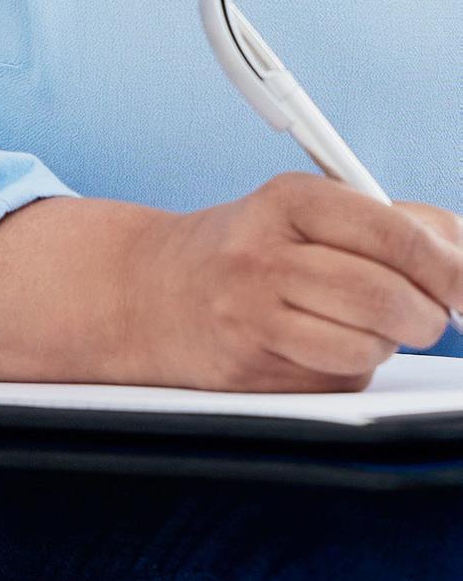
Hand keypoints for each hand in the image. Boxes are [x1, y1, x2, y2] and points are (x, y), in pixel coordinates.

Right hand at [120, 175, 462, 390]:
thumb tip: (462, 254)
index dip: (446, 267)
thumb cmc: (247, 248)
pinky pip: (338, 381)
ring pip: (366, 346)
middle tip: (429, 316)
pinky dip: (349, 369)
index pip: (392, 234)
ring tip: (362, 326)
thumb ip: (390, 222)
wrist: (150, 291)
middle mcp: (264, 254)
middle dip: (425, 317)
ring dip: (384, 345)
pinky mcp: (250, 370)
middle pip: (384, 297)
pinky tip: (320, 346)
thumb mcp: (306, 210)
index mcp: (288, 200)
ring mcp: (251, 316)